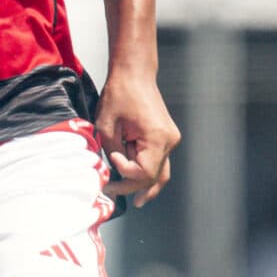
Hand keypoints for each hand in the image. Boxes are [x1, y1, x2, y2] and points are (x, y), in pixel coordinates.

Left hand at [96, 69, 179, 209]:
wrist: (134, 74)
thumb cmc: (120, 94)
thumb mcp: (107, 126)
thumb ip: (112, 153)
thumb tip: (112, 173)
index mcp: (157, 137)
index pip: (144, 173)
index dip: (125, 174)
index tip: (111, 161)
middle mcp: (169, 141)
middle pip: (153, 177)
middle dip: (131, 187)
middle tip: (110, 191)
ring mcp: (170, 139)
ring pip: (161, 172)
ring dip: (146, 186)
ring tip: (137, 202)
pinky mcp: (166, 137)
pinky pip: (159, 161)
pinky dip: (148, 173)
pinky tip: (138, 185)